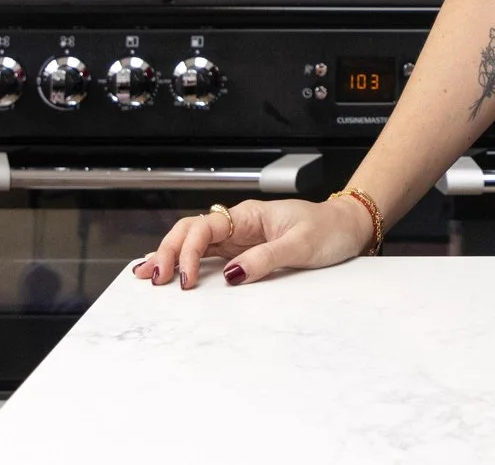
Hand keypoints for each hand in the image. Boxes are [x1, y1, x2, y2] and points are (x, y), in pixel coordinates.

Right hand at [133, 194, 374, 288]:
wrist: (348, 227)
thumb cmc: (329, 230)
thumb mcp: (302, 245)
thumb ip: (267, 258)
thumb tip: (233, 276)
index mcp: (250, 215)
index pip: (206, 227)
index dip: (189, 252)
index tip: (186, 279)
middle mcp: (239, 224)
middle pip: (190, 232)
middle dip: (167, 253)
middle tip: (155, 280)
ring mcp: (239, 238)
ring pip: (195, 243)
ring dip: (170, 257)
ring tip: (147, 277)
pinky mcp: (244, 252)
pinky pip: (210, 256)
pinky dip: (187, 262)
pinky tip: (170, 272)